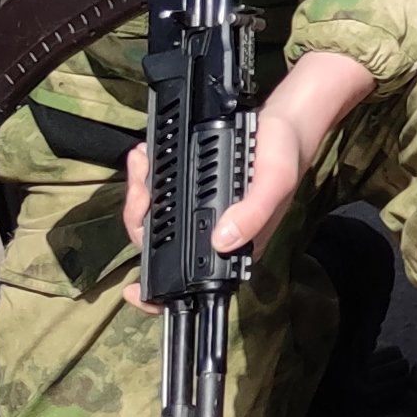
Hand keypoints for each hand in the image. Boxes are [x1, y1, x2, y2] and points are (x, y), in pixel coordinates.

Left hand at [125, 49, 377, 295]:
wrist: (283, 124)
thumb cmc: (284, 157)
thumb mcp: (275, 182)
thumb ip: (254, 212)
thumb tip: (222, 241)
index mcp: (231, 247)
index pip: (192, 280)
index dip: (158, 292)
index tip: (132, 290)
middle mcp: (208, 234)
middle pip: (158, 242)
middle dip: (139, 216)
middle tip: (141, 189)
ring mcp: (196, 211)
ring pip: (152, 215)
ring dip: (139, 190)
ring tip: (142, 161)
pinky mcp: (189, 188)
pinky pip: (157, 189)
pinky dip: (146, 173)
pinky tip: (147, 154)